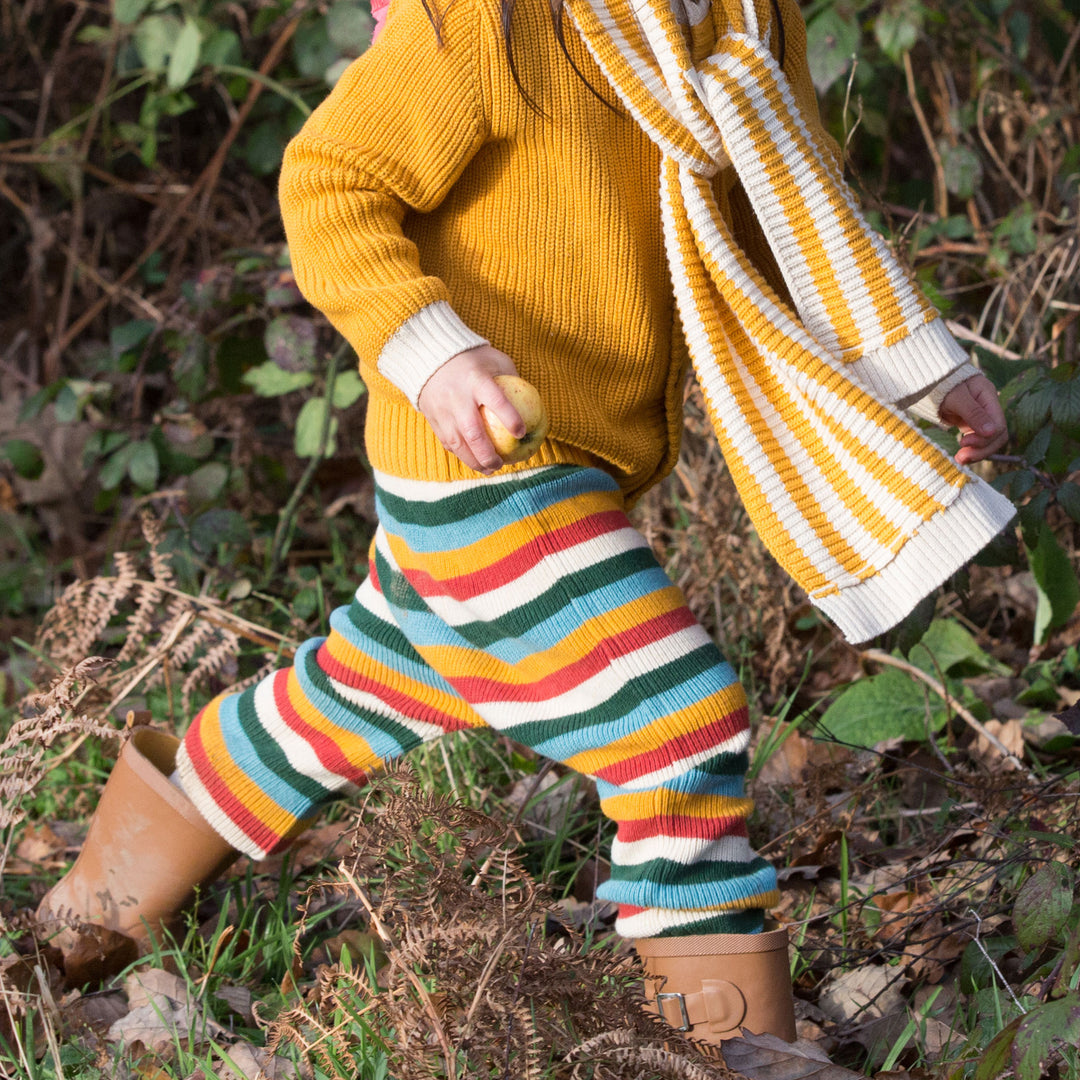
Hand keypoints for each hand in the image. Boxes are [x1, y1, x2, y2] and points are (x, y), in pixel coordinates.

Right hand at [417, 345, 525, 472]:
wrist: (430, 357)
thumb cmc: (472, 360)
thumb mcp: (494, 359)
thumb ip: (512, 378)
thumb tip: (534, 401)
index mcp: (477, 380)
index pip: (496, 401)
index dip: (510, 418)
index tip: (522, 433)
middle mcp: (458, 397)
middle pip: (474, 432)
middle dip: (489, 454)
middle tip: (502, 464)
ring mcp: (444, 410)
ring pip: (458, 443)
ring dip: (475, 461)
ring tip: (490, 469)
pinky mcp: (434, 419)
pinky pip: (448, 443)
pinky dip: (462, 455)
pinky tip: (475, 462)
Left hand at [938, 373, 1007, 465]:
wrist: (930, 381)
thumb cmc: (943, 383)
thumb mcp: (956, 397)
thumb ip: (973, 412)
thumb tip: (991, 432)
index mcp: (989, 397)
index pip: (999, 424)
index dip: (985, 438)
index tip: (964, 442)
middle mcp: (988, 408)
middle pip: (997, 435)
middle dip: (982, 449)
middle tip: (961, 458)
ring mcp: (981, 417)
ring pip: (989, 441)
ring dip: (977, 452)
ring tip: (959, 460)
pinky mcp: (971, 424)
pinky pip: (978, 441)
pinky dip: (971, 449)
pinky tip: (960, 455)